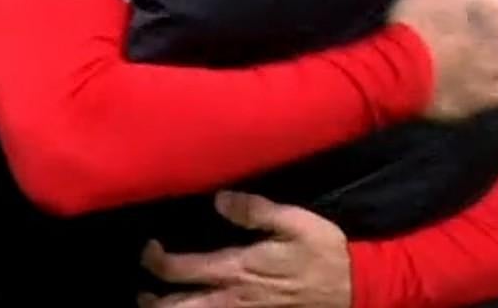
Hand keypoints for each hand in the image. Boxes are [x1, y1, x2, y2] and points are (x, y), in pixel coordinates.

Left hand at [138, 191, 350, 307]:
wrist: (355, 289)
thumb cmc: (324, 252)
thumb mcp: (295, 222)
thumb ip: (255, 211)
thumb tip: (219, 199)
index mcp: (238, 269)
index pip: (184, 270)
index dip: (158, 262)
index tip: (149, 249)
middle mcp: (233, 298)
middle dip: (155, 304)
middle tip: (142, 293)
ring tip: (157, 306)